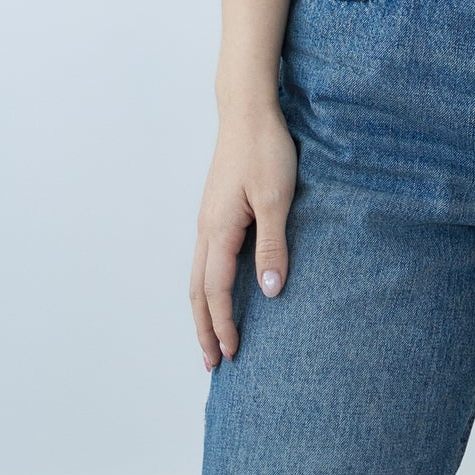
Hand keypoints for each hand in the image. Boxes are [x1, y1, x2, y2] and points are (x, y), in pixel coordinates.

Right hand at [190, 100, 297, 368]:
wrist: (247, 110)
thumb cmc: (265, 149)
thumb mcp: (277, 199)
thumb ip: (272, 245)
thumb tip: (270, 289)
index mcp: (218, 230)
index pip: (217, 291)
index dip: (223, 324)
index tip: (232, 353)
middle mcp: (205, 229)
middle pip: (198, 292)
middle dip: (204, 329)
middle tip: (212, 363)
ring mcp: (207, 220)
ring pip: (197, 277)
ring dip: (203, 311)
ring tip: (210, 338)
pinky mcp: (215, 211)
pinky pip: (205, 260)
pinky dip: (207, 288)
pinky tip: (219, 293)